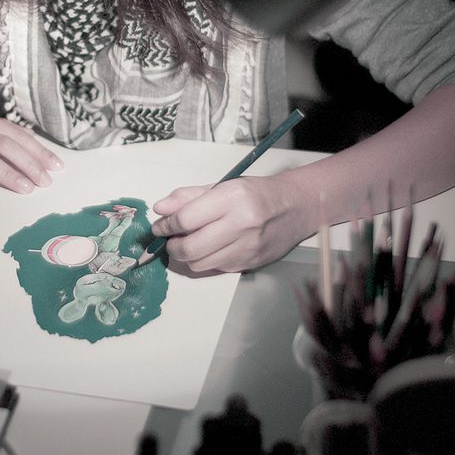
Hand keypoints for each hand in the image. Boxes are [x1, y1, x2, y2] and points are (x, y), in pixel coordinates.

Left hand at [149, 175, 314, 272]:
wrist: (295, 208)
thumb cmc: (256, 193)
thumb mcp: (223, 186)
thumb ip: (189, 197)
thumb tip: (160, 209)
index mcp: (232, 198)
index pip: (186, 219)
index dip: (166, 225)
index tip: (159, 226)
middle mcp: (241, 224)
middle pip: (190, 248)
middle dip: (172, 246)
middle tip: (169, 239)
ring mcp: (246, 248)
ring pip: (199, 263)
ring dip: (186, 256)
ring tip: (188, 243)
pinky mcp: (249, 264)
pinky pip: (215, 268)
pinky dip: (205, 260)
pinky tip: (209, 248)